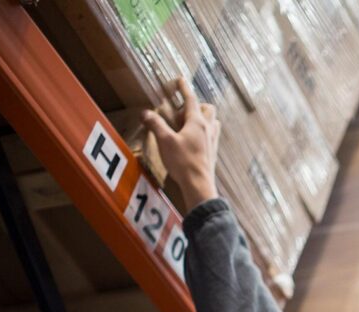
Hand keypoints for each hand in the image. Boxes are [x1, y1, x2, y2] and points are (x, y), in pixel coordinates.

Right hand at [142, 77, 221, 210]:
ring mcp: (213, 141)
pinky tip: (194, 140)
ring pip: (213, 121)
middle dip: (196, 105)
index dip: (184, 88)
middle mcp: (208, 129)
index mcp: (197, 122)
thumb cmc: (183, 162)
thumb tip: (145, 113)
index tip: (180, 80)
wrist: (199, 185)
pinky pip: (212, 135)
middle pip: (207, 108)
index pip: (191, 99)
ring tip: (187, 124)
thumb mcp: (165, 141)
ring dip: (203, 118)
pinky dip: (204, 131)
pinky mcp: (213, 152)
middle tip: (180, 111)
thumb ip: (155, 124)